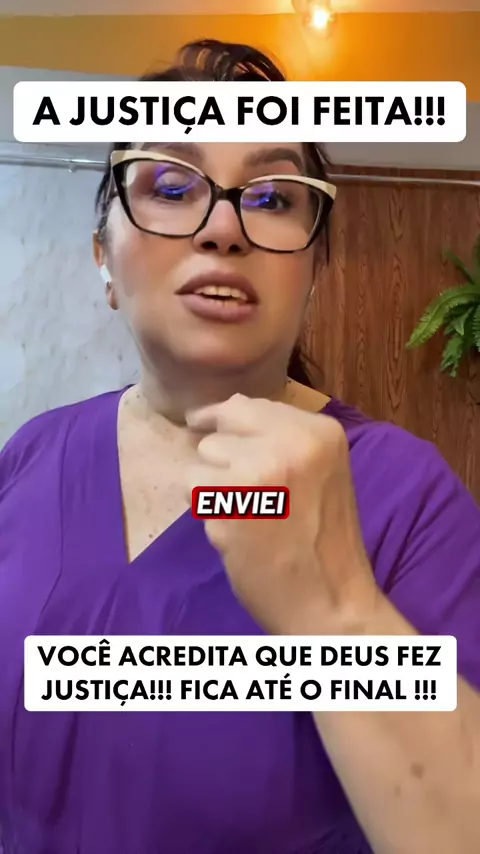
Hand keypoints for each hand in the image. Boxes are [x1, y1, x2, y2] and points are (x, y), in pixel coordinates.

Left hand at [186, 394, 376, 634]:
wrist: (331, 600)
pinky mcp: (230, 507)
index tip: (202, 424)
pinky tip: (240, 534)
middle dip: (221, 460)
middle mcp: (289, 444)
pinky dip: (209, 514)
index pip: (246, 405)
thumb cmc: (324, 538)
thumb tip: (218, 412)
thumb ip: (278, 437)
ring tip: (247, 515)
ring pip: (200, 462)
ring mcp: (258, 474)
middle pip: (219, 431)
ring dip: (212, 489)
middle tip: (249, 494)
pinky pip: (193, 493)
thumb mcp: (319, 469)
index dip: (220, 418)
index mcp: (319, 432)